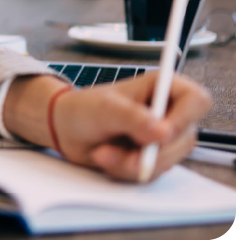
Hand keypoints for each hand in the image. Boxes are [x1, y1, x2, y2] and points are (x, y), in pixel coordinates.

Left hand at [4, 73, 210, 180]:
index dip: (184, 119)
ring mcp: (162, 137)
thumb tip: (162, 131)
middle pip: (184, 139)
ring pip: (168, 161)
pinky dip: (126, 171)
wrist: (65, 129)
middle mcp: (167, 112)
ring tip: (103, 152)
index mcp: (161, 87)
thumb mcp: (105, 108)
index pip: (197, 100)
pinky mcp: (152, 157)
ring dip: (132, 163)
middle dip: (149, 151)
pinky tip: (106, 158)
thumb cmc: (83, 108)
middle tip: (121, 150)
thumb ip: (133, 117)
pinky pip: (152, 173)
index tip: (161, 133)